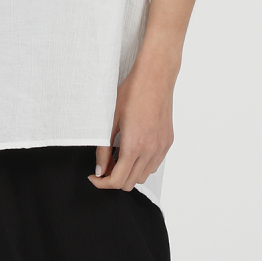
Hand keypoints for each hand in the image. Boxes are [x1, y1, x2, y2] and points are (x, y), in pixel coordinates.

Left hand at [88, 63, 174, 190]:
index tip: (94, 177)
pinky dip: (142, 165)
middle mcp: (150, 151)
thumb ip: (104, 148)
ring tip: (118, 156)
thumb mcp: (110, 119)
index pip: (117, 180)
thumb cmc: (131, 93)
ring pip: (144, 176)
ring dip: (129, 173)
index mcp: (134, 146)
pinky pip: (154, 164)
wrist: (154, 77)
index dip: (102, 183)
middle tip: (104, 165)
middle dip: (114, 179)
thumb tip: (100, 169)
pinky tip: (133, 150)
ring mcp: (161, 148)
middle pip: (130, 183)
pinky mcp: (167, 142)